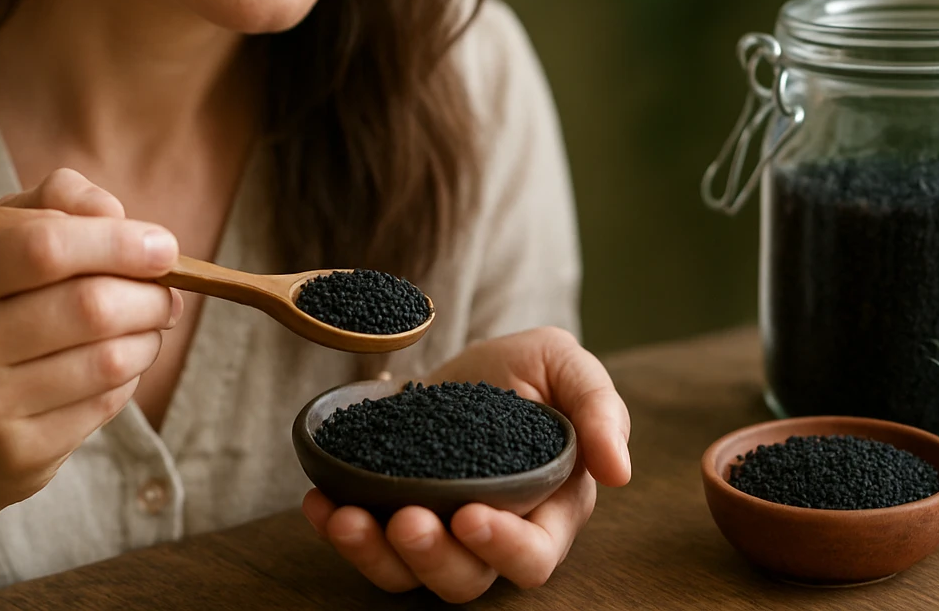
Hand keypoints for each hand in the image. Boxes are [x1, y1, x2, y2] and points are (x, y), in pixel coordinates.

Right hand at [0, 169, 181, 516]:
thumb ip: (54, 204)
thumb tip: (113, 211)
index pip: (45, 245)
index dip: (118, 242)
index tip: (165, 246)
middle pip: (90, 305)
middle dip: (150, 294)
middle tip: (169, 291)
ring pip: (108, 358)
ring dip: (149, 335)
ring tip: (150, 324)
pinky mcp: (17, 453)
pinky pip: (106, 402)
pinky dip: (130, 376)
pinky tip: (119, 365)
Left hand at [302, 326, 631, 602]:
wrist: (468, 359)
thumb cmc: (531, 368)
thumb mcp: (567, 368)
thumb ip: (600, 410)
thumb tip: (619, 471)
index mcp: (550, 508)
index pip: (536, 554)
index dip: (506, 546)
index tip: (470, 515)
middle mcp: (496, 533)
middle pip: (469, 577)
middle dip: (433, 556)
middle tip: (406, 518)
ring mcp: (442, 532)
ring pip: (412, 574)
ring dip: (375, 554)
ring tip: (345, 517)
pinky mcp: (394, 519)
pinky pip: (368, 546)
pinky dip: (339, 530)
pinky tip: (319, 501)